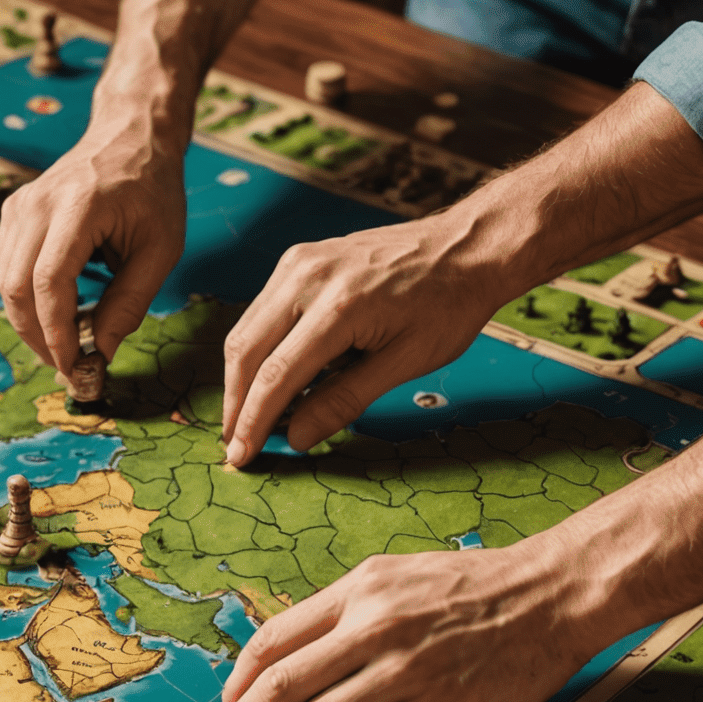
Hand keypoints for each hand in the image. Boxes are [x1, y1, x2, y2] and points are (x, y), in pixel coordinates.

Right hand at [0, 131, 185, 373]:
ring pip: (3, 281)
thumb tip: (101, 352)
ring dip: (28, 321)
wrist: (131, 136)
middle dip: (37, 336)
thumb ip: (130, 302)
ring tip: (63, 341)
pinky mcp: (13, 212)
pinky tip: (54, 309)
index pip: (49, 281)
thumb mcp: (161, 248)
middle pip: (15, 287)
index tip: (73, 365)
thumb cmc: (153, 190)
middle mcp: (37, 204)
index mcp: (78, 206)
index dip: (56, 332)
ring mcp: (19, 206)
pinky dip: (24, 297)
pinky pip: (5, 267)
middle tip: (66, 364)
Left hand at [197, 542, 595, 701]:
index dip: (237, 684)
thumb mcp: (393, 578)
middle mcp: (372, 628)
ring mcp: (404, 671)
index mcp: (356, 592)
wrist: (550, 593)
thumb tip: (289, 660)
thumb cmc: (471, 588)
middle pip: (278, 688)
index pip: (271, 642)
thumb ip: (341, 614)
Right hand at [221, 216, 517, 466]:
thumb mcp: (405, 361)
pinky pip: (262, 312)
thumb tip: (298, 436)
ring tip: (247, 416)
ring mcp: (299, 263)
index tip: (243, 454)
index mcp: (340, 305)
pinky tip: (268, 378)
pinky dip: (258, 349)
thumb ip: (344, 400)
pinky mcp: (299, 261)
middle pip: (247, 351)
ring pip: (246, 330)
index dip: (255, 420)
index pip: (277, 375)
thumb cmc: (447, 302)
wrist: (466, 247)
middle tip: (236, 443)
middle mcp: (309, 277)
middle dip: (237, 403)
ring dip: (241, 378)